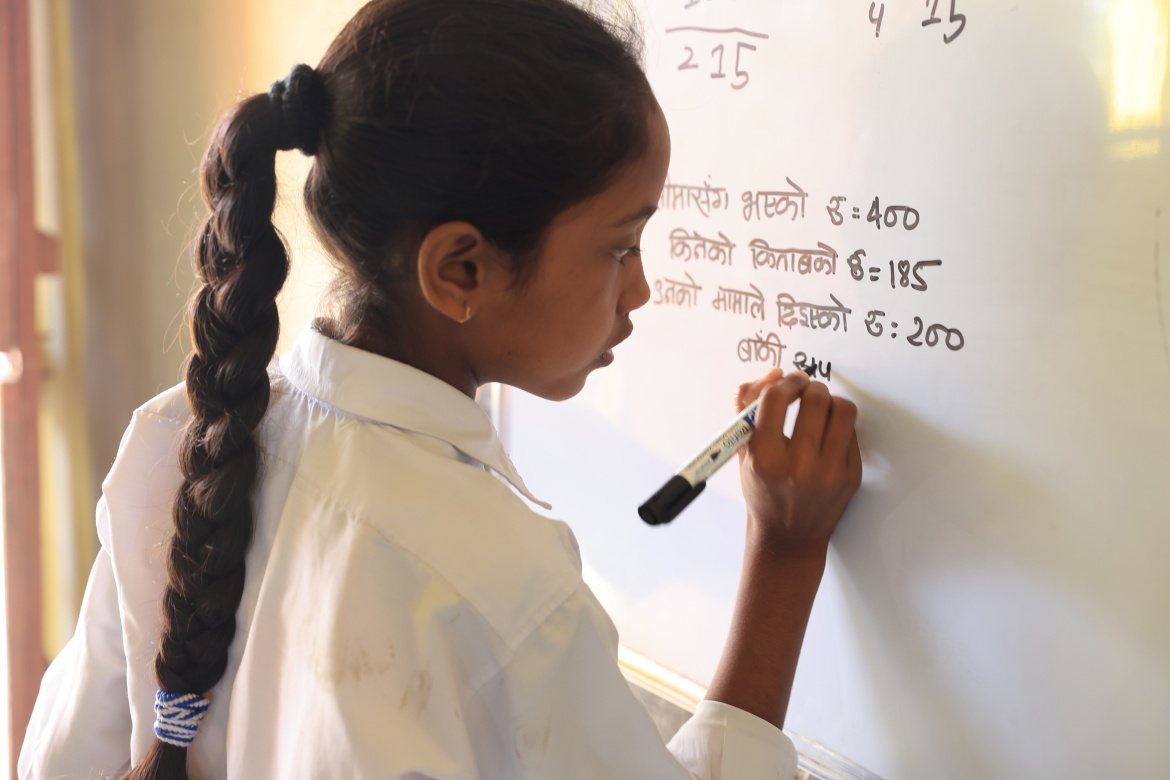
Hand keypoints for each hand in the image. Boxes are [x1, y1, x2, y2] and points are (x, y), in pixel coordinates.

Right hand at [735, 369, 861, 558]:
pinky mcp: (851, 477)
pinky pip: (852, 432)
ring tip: (820, 408)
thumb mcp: (743, 453)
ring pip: (842, 410)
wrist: (787, 536)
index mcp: (765, 459)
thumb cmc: (762, 490)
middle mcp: (799, 466)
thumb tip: (773, 373)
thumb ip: (746, 409)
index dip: (783, 383)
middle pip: (815, 399)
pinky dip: (839, 424)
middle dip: (809, 388)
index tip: (786, 384)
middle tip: (804, 392)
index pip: (775, 399)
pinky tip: (828, 433)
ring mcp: (829, 473)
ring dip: (830, 401)